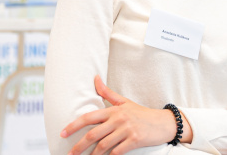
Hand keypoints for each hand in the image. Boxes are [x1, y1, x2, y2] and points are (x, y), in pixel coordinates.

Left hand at [61, 75, 187, 154]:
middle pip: (93, 134)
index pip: (89, 117)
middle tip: (70, 153)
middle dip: (79, 146)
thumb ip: (107, 93)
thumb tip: (95, 78)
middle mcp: (119, 119)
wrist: (163, 122)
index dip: (74, 126)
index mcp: (114, 110)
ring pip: (103, 145)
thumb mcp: (124, 102)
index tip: (62, 133)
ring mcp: (127, 130)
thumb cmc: (141, 113)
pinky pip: (117, 152)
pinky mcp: (134, 140)